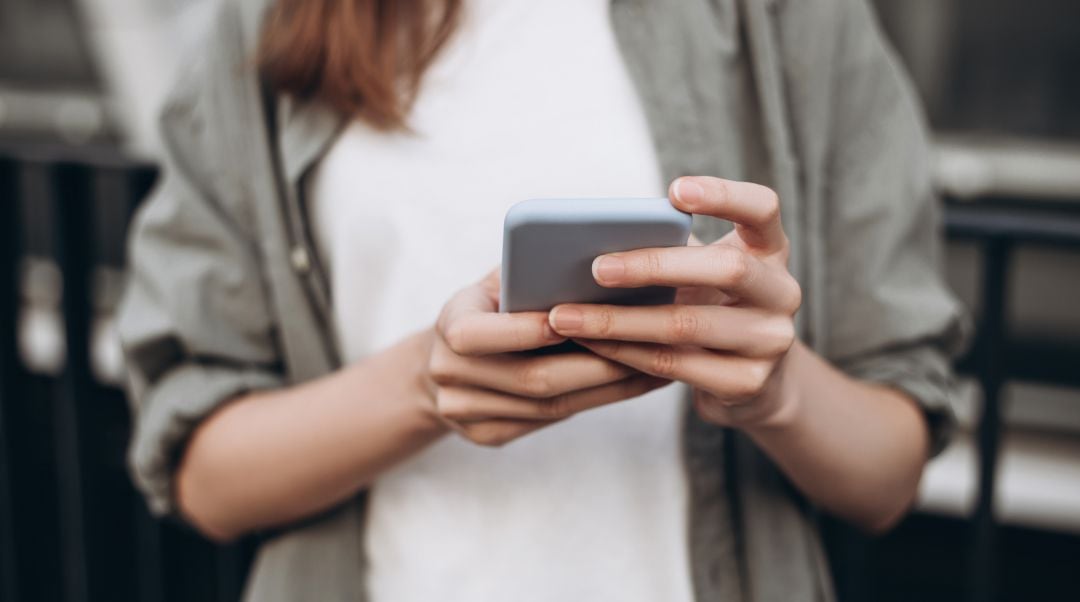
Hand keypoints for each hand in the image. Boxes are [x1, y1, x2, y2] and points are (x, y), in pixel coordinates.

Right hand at [422, 270, 669, 446]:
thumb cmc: (492, 304)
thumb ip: (530, 273)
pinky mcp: (488, 434)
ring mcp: (464, 411)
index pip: (477, 335)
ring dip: (608, 388)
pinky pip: (550, 422)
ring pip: (549, 407)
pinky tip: (631, 385)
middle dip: (596, 365)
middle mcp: (448, 374)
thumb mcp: (499, 280)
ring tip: (655, 367)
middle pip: (530, 379)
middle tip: (648, 348)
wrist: (449, 358)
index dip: (527, 330)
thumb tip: (599, 263)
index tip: (581, 317)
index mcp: (447, 326)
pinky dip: (595, 402)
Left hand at [547, 177, 801, 428]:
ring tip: (567, 316)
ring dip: (619, 321)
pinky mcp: (748, 384)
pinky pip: (674, 364)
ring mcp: (771, 342)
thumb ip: (670, 249)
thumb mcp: (701, 273)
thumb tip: (593, 239)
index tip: (674, 190)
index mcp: (770, 250)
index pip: (762, 208)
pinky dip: (625, 353)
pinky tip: (589, 345)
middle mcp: (783, 293)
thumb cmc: (709, 306)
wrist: (752, 381)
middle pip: (727, 269)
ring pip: (688, 325)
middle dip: (654, 266)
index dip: (724, 195)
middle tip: (596, 268)